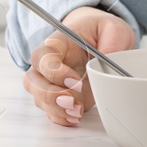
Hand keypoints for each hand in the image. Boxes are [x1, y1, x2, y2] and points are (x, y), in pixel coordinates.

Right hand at [20, 6, 137, 126]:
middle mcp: (47, 64)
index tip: (75, 81)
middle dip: (50, 96)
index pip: (43, 57)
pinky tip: (74, 118)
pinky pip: (50, 111)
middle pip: (32, 82)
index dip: (54, 72)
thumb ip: (113, 41)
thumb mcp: (114, 28)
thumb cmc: (102, 32)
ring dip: (56, 109)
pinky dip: (61, 118)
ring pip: (39, 99)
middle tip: (72, 102)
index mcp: (58, 43)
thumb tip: (109, 63)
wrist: (102, 41)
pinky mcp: (60, 98)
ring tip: (77, 112)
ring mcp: (51, 83)